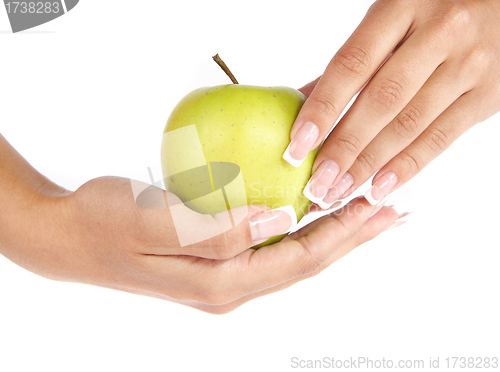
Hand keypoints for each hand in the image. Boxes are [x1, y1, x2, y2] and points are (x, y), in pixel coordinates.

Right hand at [0, 170, 401, 313]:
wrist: (70, 236)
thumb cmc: (103, 222)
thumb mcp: (153, 223)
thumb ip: (216, 231)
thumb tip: (279, 219)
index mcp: (218, 284)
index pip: (299, 259)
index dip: (342, 234)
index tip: (376, 207)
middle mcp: (227, 288)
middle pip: (306, 262)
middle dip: (351, 237)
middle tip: (389, 211)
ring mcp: (221, 277)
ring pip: (292, 257)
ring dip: (332, 234)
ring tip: (365, 214)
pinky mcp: (214, 261)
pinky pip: (270, 246)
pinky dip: (301, 229)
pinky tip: (312, 214)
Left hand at [284, 0, 499, 207]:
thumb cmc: (434, 10)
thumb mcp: (392, 19)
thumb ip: (353, 61)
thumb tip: (304, 104)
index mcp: (402, 5)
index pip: (353, 65)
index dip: (322, 108)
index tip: (297, 145)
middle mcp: (440, 32)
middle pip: (381, 102)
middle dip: (343, 148)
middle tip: (316, 182)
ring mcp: (469, 64)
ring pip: (409, 125)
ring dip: (369, 165)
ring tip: (338, 191)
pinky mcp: (489, 94)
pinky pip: (441, 138)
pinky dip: (406, 167)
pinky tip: (378, 187)